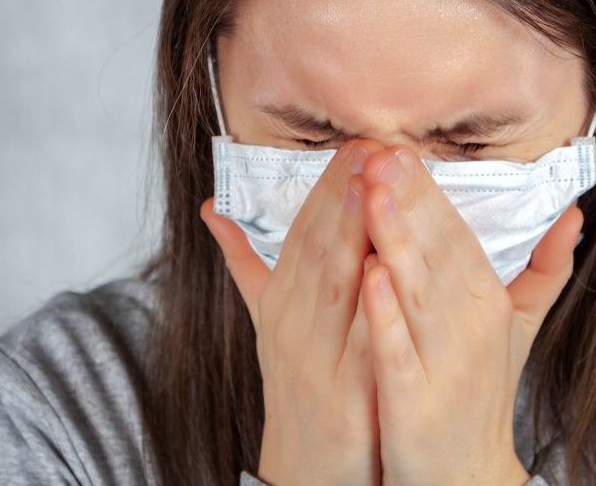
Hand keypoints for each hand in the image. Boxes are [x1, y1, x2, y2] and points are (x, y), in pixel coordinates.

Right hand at [201, 139, 385, 485]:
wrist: (306, 466)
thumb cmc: (298, 384)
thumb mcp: (270, 322)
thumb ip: (247, 265)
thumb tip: (210, 209)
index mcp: (281, 302)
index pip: (303, 233)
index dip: (326, 186)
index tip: (354, 143)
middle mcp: (292, 324)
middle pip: (318, 249)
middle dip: (342, 194)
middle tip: (368, 145)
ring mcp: (316, 359)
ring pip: (334, 286)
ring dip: (351, 233)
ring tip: (372, 187)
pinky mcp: (345, 396)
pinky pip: (359, 343)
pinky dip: (369, 306)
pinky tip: (384, 271)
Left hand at [356, 146, 582, 485]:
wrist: (465, 475)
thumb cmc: (479, 394)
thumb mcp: (516, 329)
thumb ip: (545, 270)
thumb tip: (574, 214)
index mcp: (489, 304)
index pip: (459, 237)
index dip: (430, 192)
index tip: (400, 147)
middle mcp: (472, 329)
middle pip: (439, 254)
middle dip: (411, 200)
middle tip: (381, 150)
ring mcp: (446, 366)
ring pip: (420, 293)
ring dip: (396, 240)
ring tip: (372, 193)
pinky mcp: (417, 405)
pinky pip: (400, 353)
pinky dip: (388, 316)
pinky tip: (370, 275)